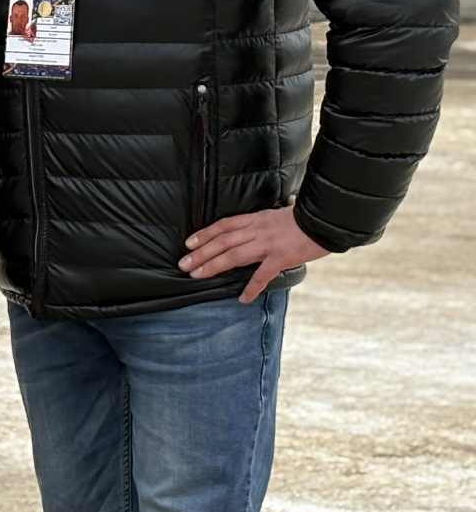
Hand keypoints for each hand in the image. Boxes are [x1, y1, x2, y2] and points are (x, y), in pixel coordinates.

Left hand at [180, 205, 328, 302]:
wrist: (328, 217)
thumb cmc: (307, 217)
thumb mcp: (281, 213)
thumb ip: (266, 221)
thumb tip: (257, 225)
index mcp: (257, 218)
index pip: (224, 225)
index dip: (205, 234)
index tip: (189, 243)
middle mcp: (258, 230)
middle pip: (223, 241)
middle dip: (201, 252)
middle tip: (183, 263)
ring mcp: (269, 244)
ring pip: (234, 255)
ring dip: (213, 265)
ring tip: (197, 274)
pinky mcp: (282, 257)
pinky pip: (262, 275)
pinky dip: (252, 287)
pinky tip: (243, 298)